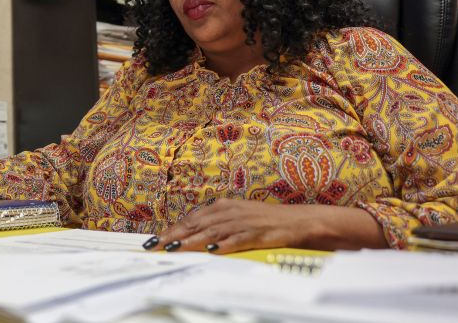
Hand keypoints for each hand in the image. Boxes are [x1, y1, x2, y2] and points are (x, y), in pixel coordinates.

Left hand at [149, 199, 385, 253]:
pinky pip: (238, 239)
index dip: (172, 229)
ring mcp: (244, 221)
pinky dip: (224, 244)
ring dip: (191, 241)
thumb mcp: (240, 219)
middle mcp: (230, 211)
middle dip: (173, 236)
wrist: (304, 221)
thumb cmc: (269, 223)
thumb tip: (195, 236)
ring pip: (212, 232)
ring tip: (173, 249)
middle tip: (153, 246)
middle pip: (196, 224)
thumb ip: (218, 226)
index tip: (154, 240)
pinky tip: (212, 250)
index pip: (192, 218)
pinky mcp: (259, 233)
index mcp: (224, 206)